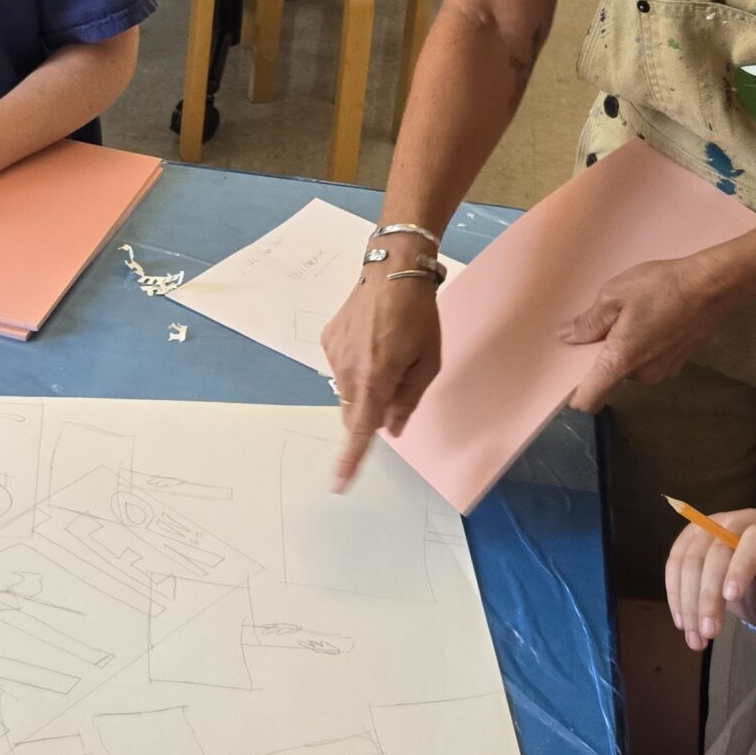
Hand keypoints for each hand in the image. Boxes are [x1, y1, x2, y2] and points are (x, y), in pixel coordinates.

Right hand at [318, 268, 443, 490]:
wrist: (393, 270)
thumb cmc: (419, 316)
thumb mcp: (428, 361)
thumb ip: (409, 399)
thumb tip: (392, 427)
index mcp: (376, 378)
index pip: (361, 430)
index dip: (350, 460)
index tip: (338, 484)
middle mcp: (347, 370)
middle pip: (354, 413)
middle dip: (371, 413)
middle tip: (397, 385)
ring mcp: (333, 353)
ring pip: (347, 391)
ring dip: (365, 387)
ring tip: (386, 353)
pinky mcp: (327, 338)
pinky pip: (340, 368)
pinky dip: (355, 366)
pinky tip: (371, 341)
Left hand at [558, 253, 735, 411]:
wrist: (713, 286)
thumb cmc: (660, 288)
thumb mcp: (614, 296)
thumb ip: (588, 322)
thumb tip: (566, 337)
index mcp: (620, 362)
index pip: (589, 399)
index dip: (574, 395)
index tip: (566, 380)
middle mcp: (641, 376)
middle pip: (609, 377)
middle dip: (602, 356)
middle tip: (603, 323)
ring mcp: (662, 372)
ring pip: (630, 367)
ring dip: (624, 349)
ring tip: (630, 316)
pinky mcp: (677, 364)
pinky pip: (648, 361)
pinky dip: (643, 347)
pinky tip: (650, 320)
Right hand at [666, 508, 755, 650]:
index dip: (742, 564)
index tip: (731, 598)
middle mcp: (742, 521)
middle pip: (717, 549)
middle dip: (708, 594)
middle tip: (709, 633)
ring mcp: (713, 525)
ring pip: (690, 558)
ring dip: (687, 601)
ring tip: (696, 638)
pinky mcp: (692, 538)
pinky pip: (675, 563)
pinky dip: (675, 594)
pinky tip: (682, 622)